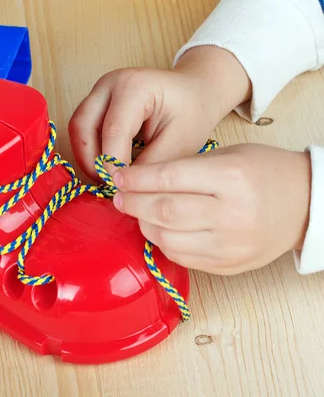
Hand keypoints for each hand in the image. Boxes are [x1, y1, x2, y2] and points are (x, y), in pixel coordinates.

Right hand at [68, 46, 251, 180]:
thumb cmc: (192, 114)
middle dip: (91, 161)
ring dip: (88, 158)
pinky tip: (108, 168)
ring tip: (109, 179)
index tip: (122, 189)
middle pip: (82, 126)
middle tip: (110, 186)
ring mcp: (99, 92)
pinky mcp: (96, 104)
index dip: (112, 164)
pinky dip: (91, 152)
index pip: (113, 130)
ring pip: (78, 129)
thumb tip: (125, 190)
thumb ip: (151, 167)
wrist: (194, 94)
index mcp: (134, 86)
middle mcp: (110, 84)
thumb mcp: (180, 144)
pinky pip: (83, 131)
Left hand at [112, 144, 311, 274]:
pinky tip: (159, 228)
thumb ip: (184, 169)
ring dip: (143, 224)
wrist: (306, 205)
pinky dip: (162, 241)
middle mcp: (231, 214)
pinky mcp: (228, 265)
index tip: (117, 176)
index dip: (136, 178)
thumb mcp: (227, 156)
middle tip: (118, 196)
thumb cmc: (263, 173)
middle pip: (163, 210)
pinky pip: (181, 256)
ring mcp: (230, 245)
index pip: (168, 177)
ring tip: (137, 211)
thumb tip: (137, 181)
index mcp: (231, 177)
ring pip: (166, 238)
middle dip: (132, 203)